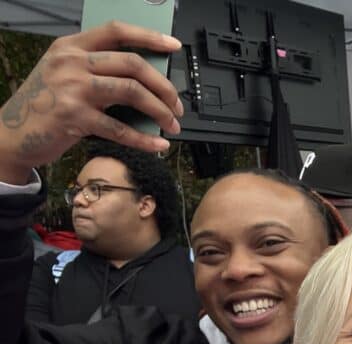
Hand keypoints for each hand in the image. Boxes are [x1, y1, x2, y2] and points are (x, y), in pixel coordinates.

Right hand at [0, 21, 182, 183]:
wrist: (13, 133)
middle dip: (164, 86)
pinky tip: (158, 145)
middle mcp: (71, 62)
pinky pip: (120, 128)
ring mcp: (72, 88)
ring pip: (132, 91)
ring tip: (172, 124)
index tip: (173, 46)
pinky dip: (144, 139)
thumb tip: (147, 80)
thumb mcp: (64, 74)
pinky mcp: (74, 117)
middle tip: (177, 105)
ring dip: (160, 111)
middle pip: (133, 64)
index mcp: (70, 46)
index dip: (149, 37)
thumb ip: (97, 70)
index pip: (116, 32)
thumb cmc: (45, 104)